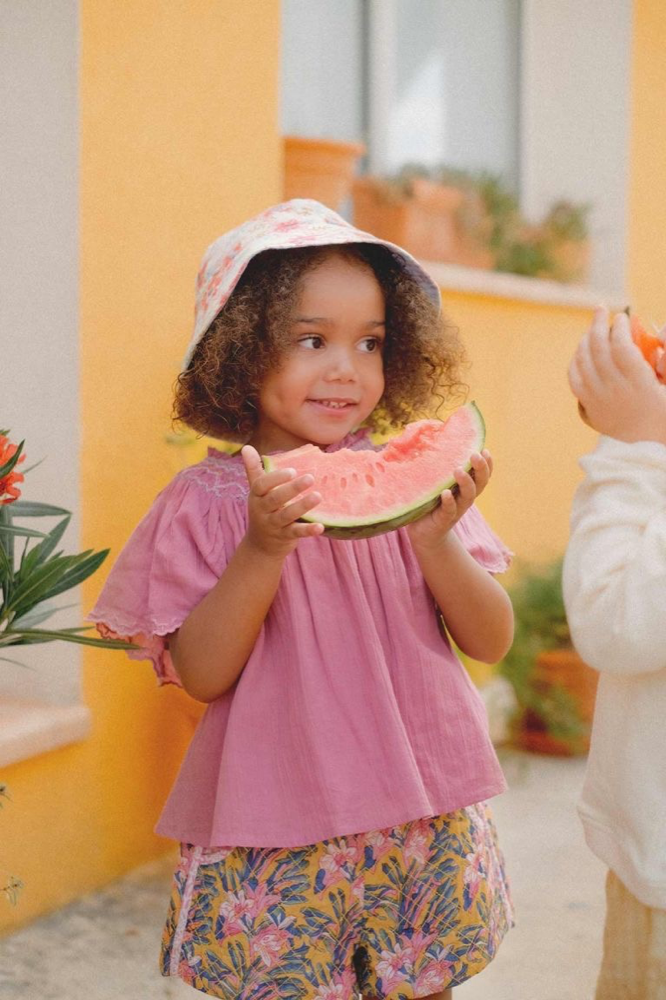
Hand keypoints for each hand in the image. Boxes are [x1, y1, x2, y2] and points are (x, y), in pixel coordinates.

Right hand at [241, 446, 323, 557]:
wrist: (260, 545)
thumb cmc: (263, 510)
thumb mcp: (256, 492)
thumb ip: (254, 469)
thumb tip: (246, 447)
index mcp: (257, 496)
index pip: (261, 485)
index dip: (276, 478)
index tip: (292, 470)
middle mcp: (262, 511)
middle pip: (275, 499)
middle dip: (292, 489)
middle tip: (310, 477)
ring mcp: (273, 525)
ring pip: (286, 515)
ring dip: (302, 506)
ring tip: (318, 496)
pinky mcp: (284, 537)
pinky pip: (296, 533)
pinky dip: (308, 530)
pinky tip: (321, 526)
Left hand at [407, 450, 492, 551]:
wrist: (424, 533)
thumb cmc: (430, 502)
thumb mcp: (436, 483)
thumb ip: (438, 467)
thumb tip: (428, 437)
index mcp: (465, 488)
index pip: (482, 475)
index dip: (487, 464)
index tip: (485, 450)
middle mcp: (464, 498)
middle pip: (480, 483)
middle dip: (481, 468)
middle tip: (475, 455)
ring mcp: (456, 509)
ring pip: (468, 496)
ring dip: (466, 482)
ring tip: (458, 470)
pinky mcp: (443, 520)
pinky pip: (449, 511)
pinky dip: (449, 502)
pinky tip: (445, 493)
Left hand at [569, 307, 665, 443]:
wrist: (645, 449)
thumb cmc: (663, 416)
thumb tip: (660, 335)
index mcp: (640, 384)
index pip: (622, 347)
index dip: (619, 327)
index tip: (622, 316)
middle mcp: (616, 390)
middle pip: (599, 348)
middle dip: (598, 323)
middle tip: (601, 309)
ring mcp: (598, 398)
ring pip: (583, 361)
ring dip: (586, 339)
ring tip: (593, 327)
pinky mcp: (589, 406)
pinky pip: (574, 378)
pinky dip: (575, 360)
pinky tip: (582, 350)